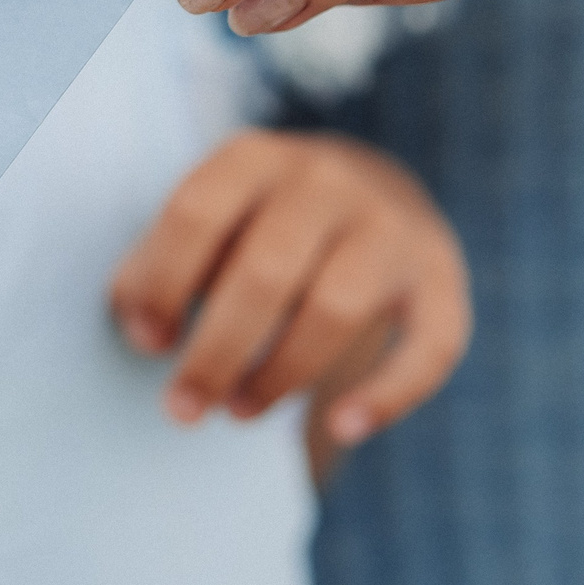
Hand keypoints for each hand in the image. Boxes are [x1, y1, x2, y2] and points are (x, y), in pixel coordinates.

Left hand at [108, 131, 468, 452]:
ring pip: (336, 309)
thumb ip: (158, 265)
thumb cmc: (258, 222)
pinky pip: (429, 346)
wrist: (373, 189)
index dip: (162, 283)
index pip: (197, 213)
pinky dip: (388, 395)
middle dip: (216, 352)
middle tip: (182, 408)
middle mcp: (327, 181)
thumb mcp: (206, 220)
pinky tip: (341, 427)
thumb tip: (142, 331)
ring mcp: (392, 227)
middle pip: (265, 272)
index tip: (147, 343)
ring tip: (238, 411)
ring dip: (281, 374)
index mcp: (254, 158)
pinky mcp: (441, 279)